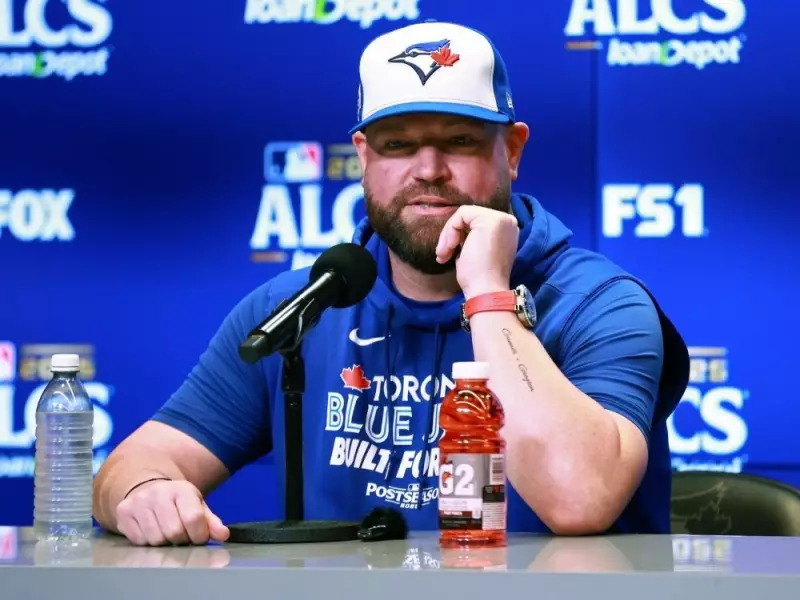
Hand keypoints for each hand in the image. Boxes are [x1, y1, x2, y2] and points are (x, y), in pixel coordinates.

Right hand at [115, 479, 229, 545]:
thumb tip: (223, 535)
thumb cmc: (177, 502)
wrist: (147, 488)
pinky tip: (151, 531)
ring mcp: (138, 503)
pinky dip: (148, 542)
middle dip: (181, 540)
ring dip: (164, 543)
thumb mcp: (197, 506)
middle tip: (181, 535)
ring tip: (166, 533)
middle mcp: (158, 493)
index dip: (199, 534)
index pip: (193, 518)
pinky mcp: (124, 513)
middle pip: (174, 532)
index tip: (199, 536)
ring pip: (156, 540)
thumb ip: (211, 521)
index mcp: (181, 489)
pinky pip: (139, 541)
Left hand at [435, 205, 518, 297]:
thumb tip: (456, 233)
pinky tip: (450, 248)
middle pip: (469, 218)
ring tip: (444, 255)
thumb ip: (471, 238)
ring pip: (463, 216)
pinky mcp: (490, 219)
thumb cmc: (479, 279)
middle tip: (442, 255)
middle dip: (451, 235)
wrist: (486, 291)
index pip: (475, 223)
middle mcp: (507, 221)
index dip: (458, 236)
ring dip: (448, 235)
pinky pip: (461, 215)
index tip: (448, 255)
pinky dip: (450, 231)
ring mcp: (500, 219)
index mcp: (506, 230)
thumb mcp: (475, 252)